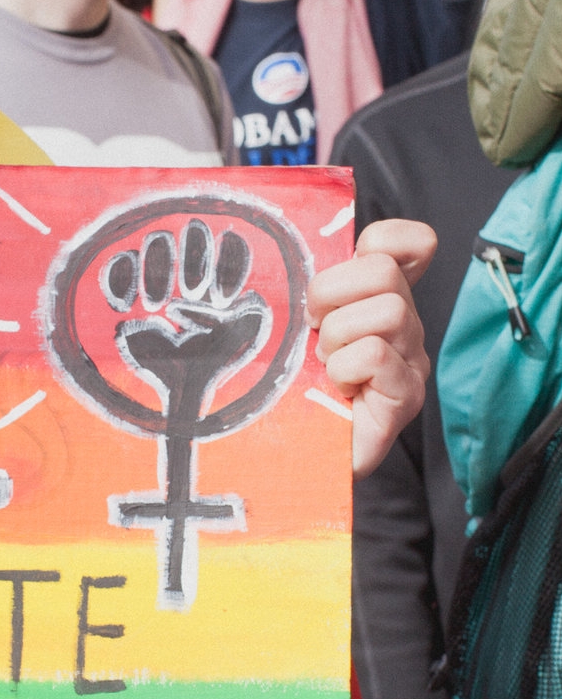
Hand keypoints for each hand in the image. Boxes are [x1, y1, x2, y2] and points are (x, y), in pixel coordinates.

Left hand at [307, 217, 434, 477]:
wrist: (295, 458)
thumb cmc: (290, 389)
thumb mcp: (290, 328)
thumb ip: (302, 291)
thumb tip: (287, 249)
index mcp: (379, 300)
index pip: (411, 242)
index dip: (383, 240)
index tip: (339, 278)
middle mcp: (405, 325)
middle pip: (382, 270)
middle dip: (330, 293)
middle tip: (314, 333)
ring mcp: (411, 360)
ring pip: (387, 311)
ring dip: (338, 338)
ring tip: (326, 367)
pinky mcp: (407, 395)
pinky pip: (375, 355)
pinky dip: (344, 369)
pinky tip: (338, 389)